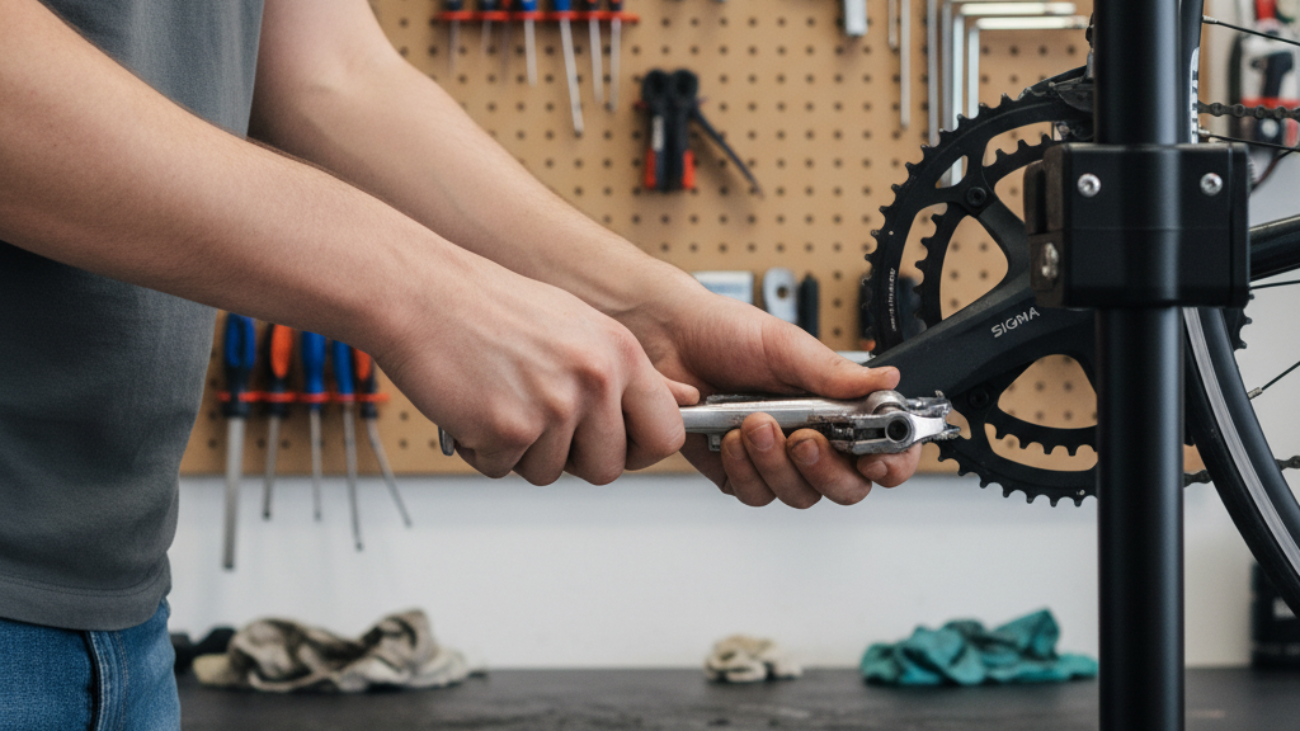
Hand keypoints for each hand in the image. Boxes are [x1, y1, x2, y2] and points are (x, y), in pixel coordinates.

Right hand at [375, 256, 697, 484]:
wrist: (420, 292)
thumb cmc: (491, 307)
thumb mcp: (579, 326)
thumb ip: (627, 372)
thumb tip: (685, 401)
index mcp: (620, 353)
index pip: (667, 434)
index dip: (640, 450)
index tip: (619, 446)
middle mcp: (595, 379)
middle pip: (608, 467)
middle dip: (573, 459)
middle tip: (539, 421)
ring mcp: (553, 406)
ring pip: (551, 474)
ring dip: (521, 452)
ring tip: (500, 397)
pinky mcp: (508, 429)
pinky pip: (503, 470)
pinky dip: (482, 450)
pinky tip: (472, 404)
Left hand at [623, 285, 921, 506]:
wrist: (667, 338)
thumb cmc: (727, 333)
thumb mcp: (786, 346)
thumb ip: (835, 373)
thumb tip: (888, 381)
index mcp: (837, 406)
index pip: (884, 450)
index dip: (891, 463)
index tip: (875, 459)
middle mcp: (813, 438)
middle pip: (847, 487)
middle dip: (826, 468)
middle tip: (804, 439)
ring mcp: (776, 459)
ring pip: (798, 494)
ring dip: (777, 463)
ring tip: (754, 423)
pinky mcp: (738, 471)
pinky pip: (754, 492)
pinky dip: (743, 468)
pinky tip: (730, 438)